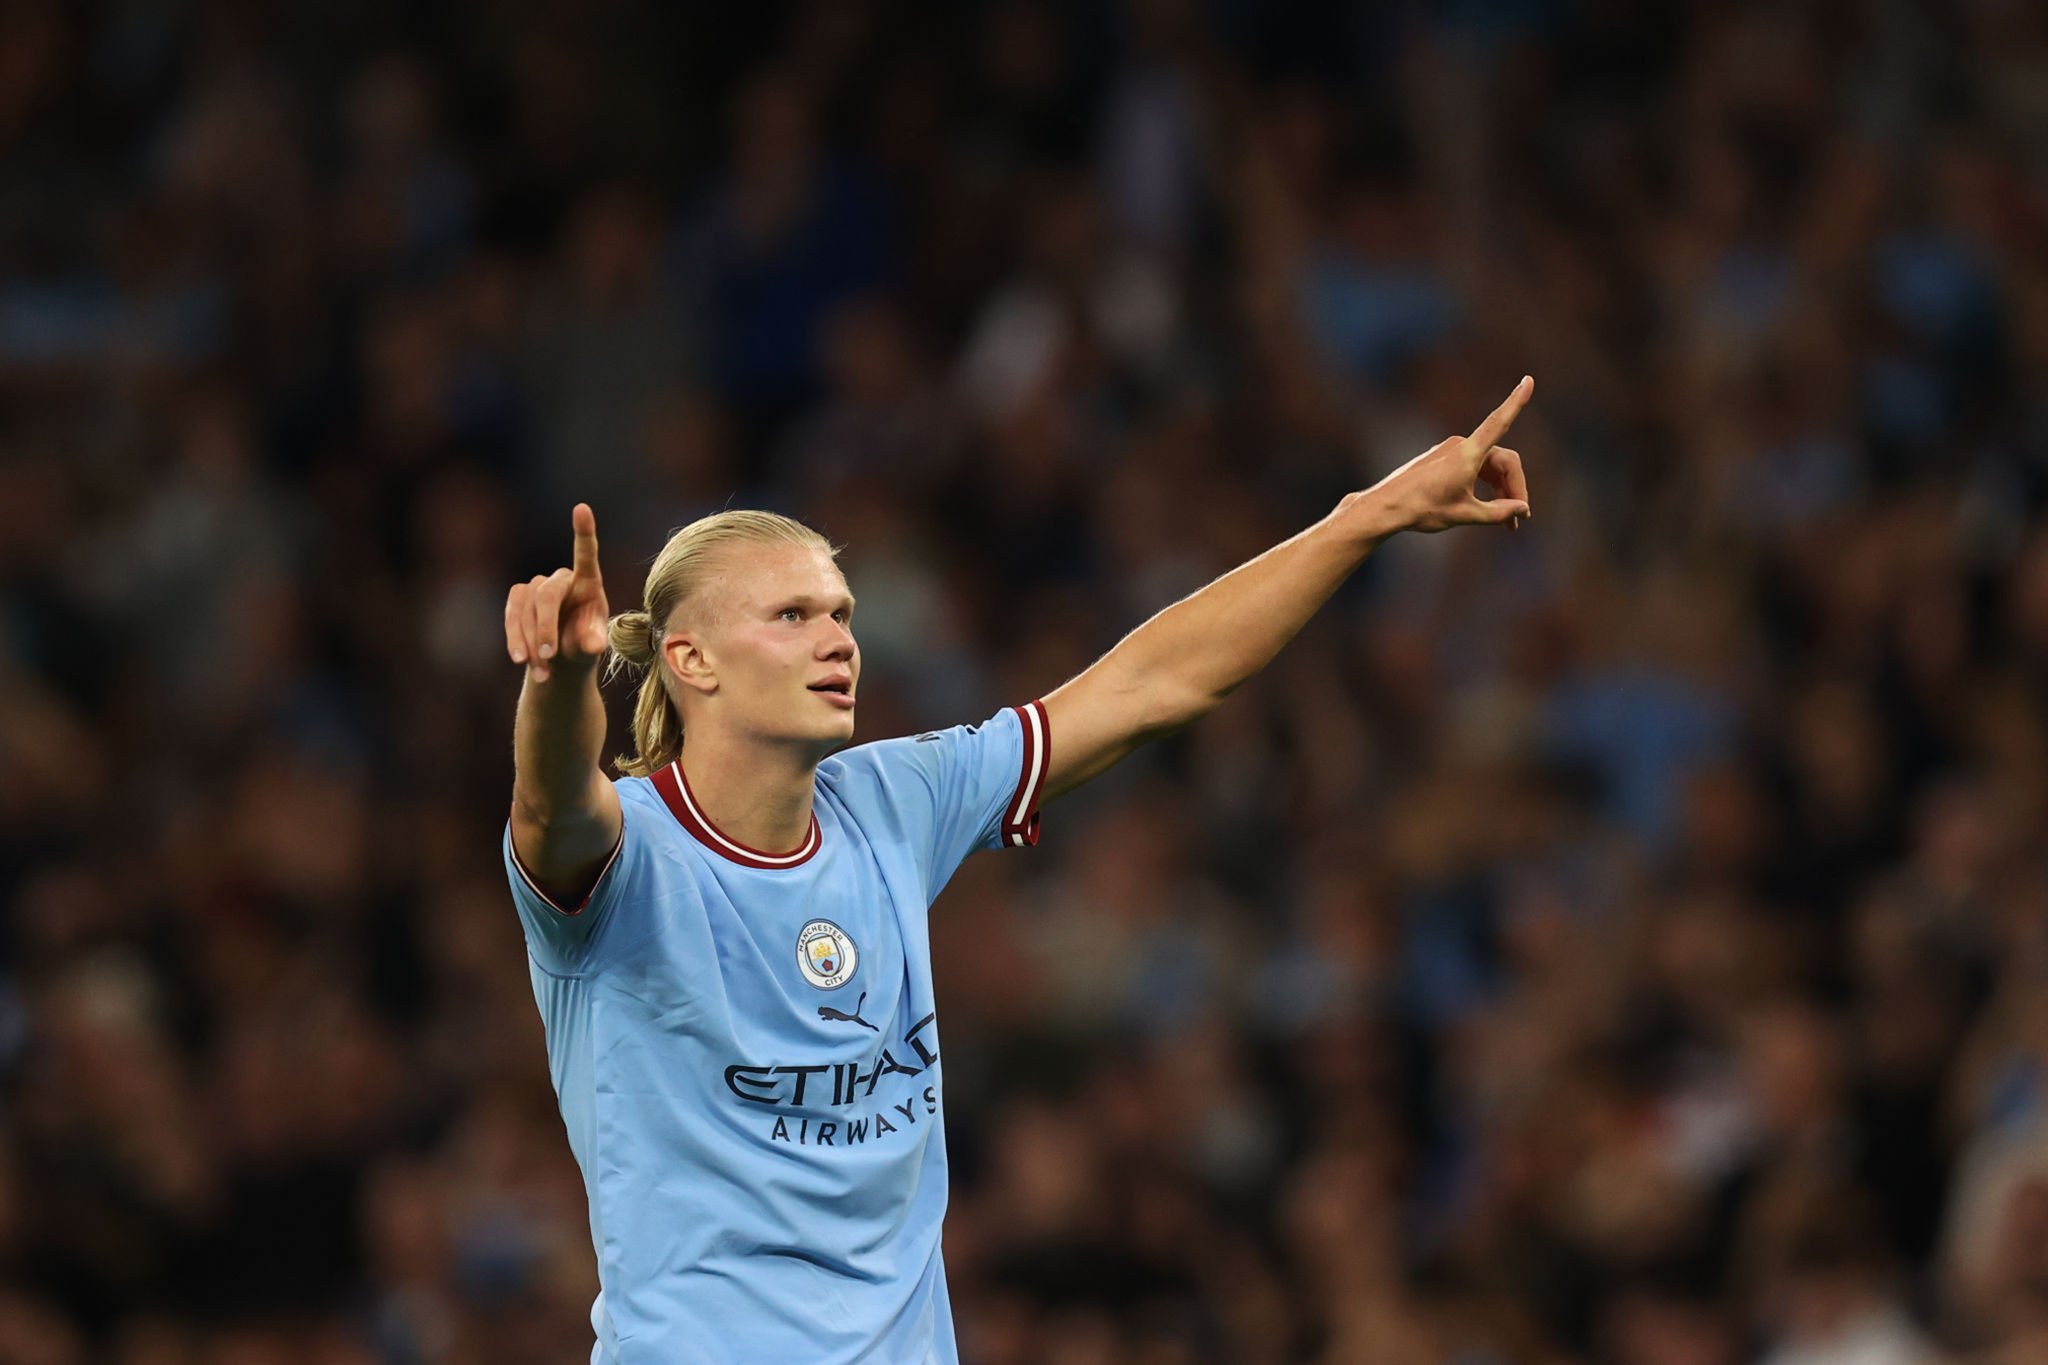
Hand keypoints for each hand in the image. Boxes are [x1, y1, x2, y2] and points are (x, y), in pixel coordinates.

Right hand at [505, 503, 609, 682]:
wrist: (561, 659)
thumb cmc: (584, 646)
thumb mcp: (592, 646)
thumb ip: (594, 642)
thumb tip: (594, 645)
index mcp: (589, 583)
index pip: (586, 554)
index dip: (583, 531)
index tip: (581, 508)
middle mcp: (563, 579)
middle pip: (548, 594)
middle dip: (546, 626)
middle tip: (548, 655)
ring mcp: (538, 587)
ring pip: (527, 608)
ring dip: (530, 641)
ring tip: (541, 670)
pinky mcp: (518, 599)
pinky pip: (512, 615)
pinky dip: (515, 639)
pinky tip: (521, 660)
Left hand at [1362, 376, 1532, 533]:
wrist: (1385, 507)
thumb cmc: (1422, 509)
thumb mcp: (1465, 514)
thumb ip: (1498, 513)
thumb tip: (1522, 510)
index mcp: (1468, 454)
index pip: (1499, 423)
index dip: (1516, 402)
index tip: (1529, 380)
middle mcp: (1460, 446)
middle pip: (1502, 462)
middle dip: (1513, 489)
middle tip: (1519, 520)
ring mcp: (1450, 452)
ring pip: (1488, 467)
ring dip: (1500, 491)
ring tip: (1506, 522)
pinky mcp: (1442, 460)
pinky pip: (1472, 468)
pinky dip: (1484, 486)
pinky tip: (1486, 508)